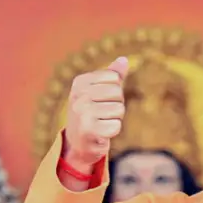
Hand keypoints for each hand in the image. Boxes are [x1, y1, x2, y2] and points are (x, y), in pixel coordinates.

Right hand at [62, 57, 128, 172]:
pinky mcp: (88, 129)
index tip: (102, 100)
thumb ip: (112, 76)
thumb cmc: (92, 113)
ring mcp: (82, 112)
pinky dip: (112, 131)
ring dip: (115, 119)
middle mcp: (78, 95)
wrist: (78, 143)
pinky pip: (116, 126)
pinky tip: (100, 133)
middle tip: (102, 114)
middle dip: (116, 105)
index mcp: (80, 82)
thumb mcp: (99, 92)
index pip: (115, 78)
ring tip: (101, 123)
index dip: (115, 91)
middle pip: (118, 92)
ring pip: (119, 109)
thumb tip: (124, 60)